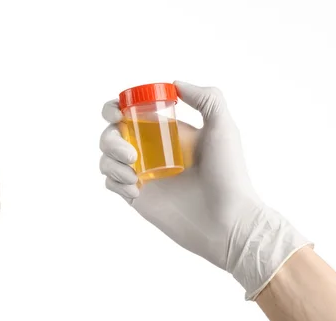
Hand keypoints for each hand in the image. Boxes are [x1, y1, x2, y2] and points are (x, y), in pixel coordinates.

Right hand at [99, 81, 309, 298]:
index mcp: (166, 130)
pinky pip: (111, 183)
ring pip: (106, 158)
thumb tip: (175, 83)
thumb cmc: (229, 175)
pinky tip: (136, 191)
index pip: (131, 110)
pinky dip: (115, 183)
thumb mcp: (224, 129)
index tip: (118, 114)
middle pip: (111, 133)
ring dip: (111, 162)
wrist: (227, 221)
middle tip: (130, 154)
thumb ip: (207, 99)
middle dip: (110, 139)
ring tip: (133, 176)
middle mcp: (151, 149)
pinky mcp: (137, 197)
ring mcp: (142, 173)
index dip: (115, 107)